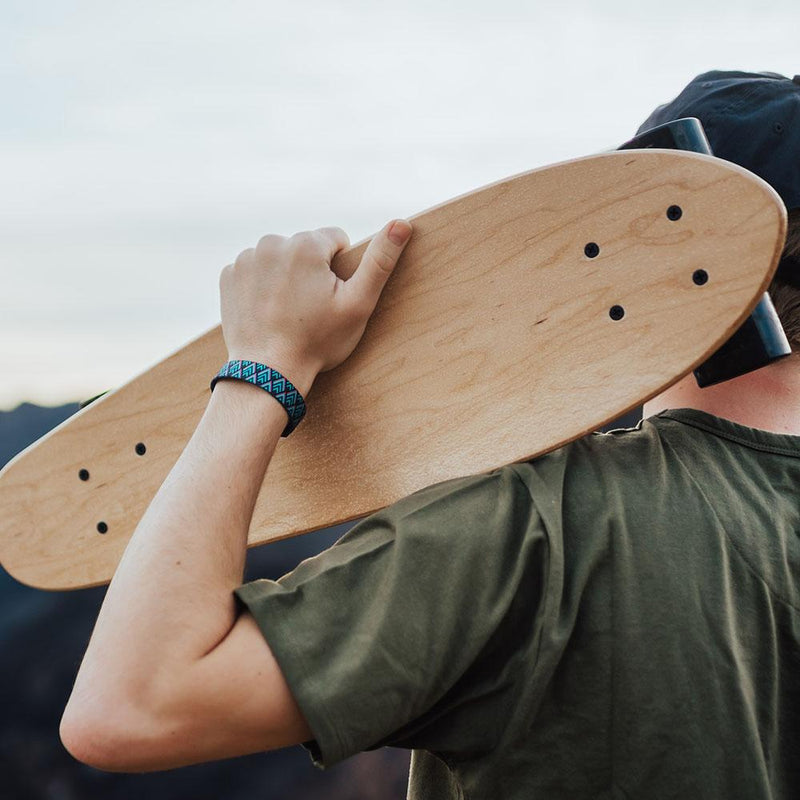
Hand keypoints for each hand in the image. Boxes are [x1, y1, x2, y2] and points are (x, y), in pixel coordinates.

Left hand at [219, 220, 411, 393]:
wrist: (268, 372)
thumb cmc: (318, 341)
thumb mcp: (358, 304)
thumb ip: (380, 261)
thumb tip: (402, 223)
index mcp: (306, 244)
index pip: (335, 239)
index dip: (339, 270)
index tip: (331, 297)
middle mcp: (272, 242)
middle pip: (304, 247)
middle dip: (310, 270)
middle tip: (310, 308)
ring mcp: (246, 258)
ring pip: (278, 256)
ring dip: (285, 275)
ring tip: (288, 310)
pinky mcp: (229, 275)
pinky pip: (254, 270)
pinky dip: (261, 284)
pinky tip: (267, 310)